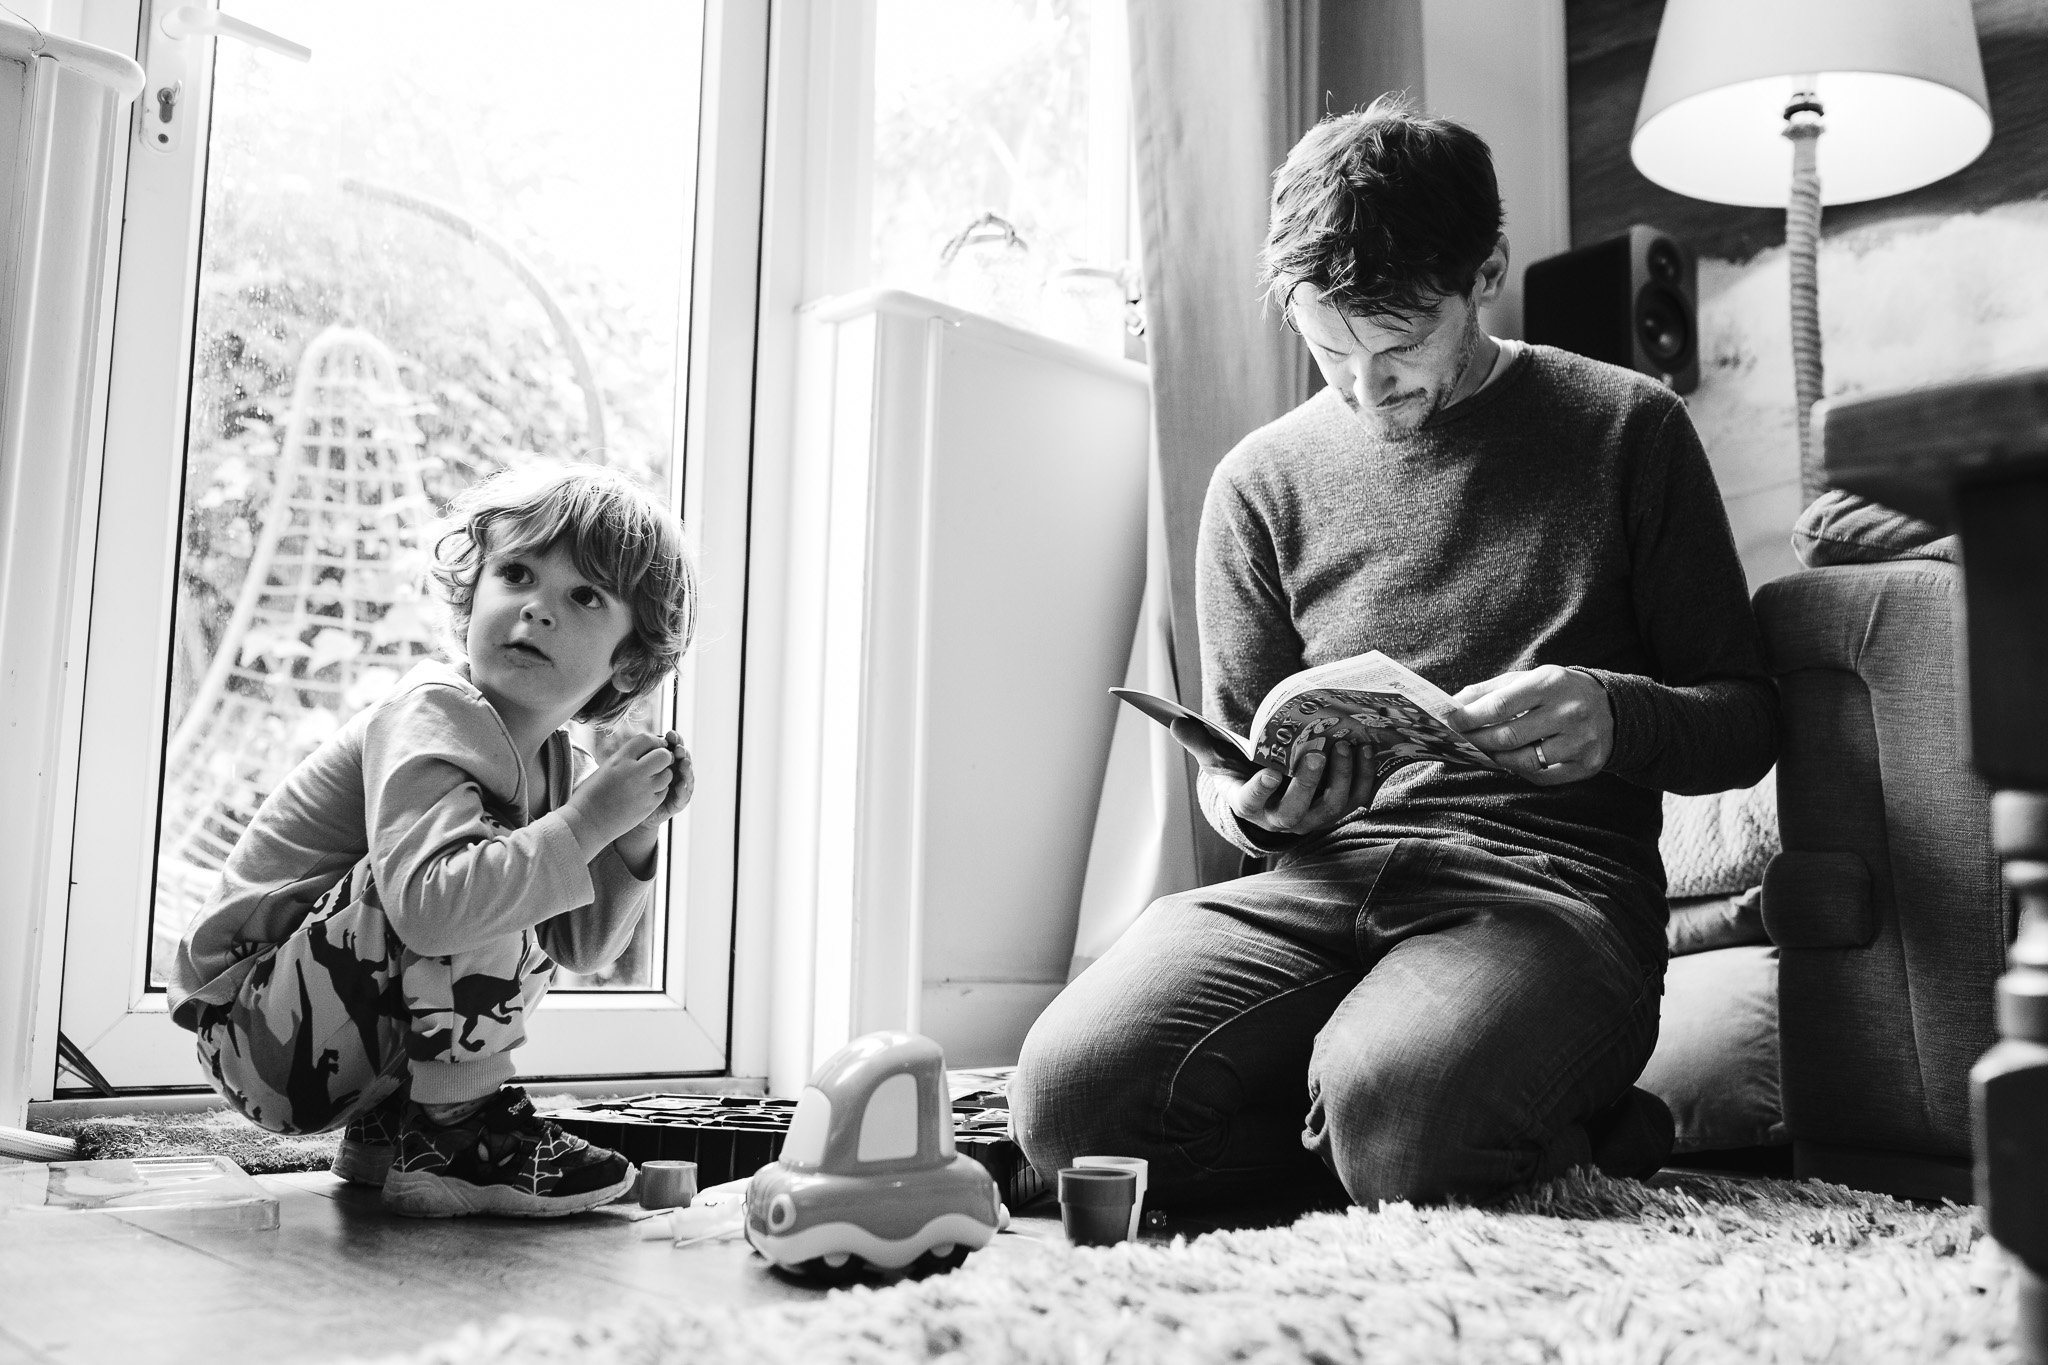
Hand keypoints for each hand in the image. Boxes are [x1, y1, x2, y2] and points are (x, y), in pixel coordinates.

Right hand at [565, 732, 677, 844]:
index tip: (653, 747)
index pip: (646, 739)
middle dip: (664, 757)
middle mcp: (634, 772)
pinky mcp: (649, 805)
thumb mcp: (606, 768)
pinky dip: (659, 790)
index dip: (653, 741)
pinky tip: (648, 792)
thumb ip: (626, 758)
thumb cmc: (592, 794)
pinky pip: (664, 791)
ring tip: (652, 779)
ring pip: (668, 774)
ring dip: (663, 774)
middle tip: (658, 763)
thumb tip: (645, 750)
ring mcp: (643, 789)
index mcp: (619, 759)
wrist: (587, 822)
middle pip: (663, 755)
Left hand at [633, 730, 694, 830]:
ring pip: (688, 776)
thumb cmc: (633, 787)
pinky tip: (680, 785)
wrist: (630, 814)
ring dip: (687, 769)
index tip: (670, 734)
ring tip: (684, 764)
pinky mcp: (678, 803)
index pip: (675, 746)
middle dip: (682, 753)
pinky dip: (684, 790)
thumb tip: (643, 737)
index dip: (675, 739)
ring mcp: (679, 787)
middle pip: (684, 758)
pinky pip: (684, 796)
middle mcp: (676, 772)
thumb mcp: (637, 768)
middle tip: (678, 749)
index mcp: (668, 761)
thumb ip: (644, 755)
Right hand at [1172, 717, 1375, 837]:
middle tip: (1316, 752)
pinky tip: (1364, 749)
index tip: (1270, 771)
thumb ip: (1199, 741)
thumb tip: (1176, 722)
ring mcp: (1310, 817)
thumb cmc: (1240, 771)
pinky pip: (1354, 799)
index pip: (1250, 803)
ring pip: (1330, 808)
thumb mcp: (1217, 758)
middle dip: (1308, 783)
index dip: (1261, 790)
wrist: (1271, 791)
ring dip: (1341, 778)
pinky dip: (1363, 777)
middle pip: (1295, 811)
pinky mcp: (1335, 809)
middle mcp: (1280, 818)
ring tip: (1345, 746)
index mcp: (1248, 804)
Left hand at [1448, 665, 1611, 785]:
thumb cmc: (1558, 692)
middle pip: (1508, 736)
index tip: (1451, 721)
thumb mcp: (1529, 679)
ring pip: (1523, 761)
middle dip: (1477, 740)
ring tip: (1485, 752)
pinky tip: (1512, 761)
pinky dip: (1520, 771)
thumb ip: (1491, 690)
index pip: (1500, 704)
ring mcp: (1580, 741)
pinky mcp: (1586, 764)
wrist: (1612, 708)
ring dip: (1497, 759)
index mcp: (1551, 683)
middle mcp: (1569, 712)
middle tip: (1461, 741)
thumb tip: (1454, 704)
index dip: (1470, 716)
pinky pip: (1541, 776)